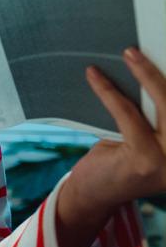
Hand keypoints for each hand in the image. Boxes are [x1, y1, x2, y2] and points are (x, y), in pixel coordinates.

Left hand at [55, 47, 165, 246]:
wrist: (92, 196)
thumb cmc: (119, 160)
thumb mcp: (146, 136)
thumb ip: (155, 115)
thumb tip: (149, 72)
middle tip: (142, 50)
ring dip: (148, 77)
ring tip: (130, 55)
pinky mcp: (145, 161)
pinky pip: (129, 116)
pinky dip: (111, 93)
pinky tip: (95, 77)